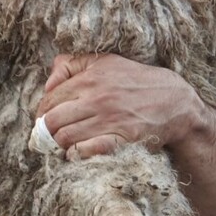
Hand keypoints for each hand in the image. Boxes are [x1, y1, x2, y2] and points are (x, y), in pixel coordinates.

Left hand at [37, 54, 202, 159]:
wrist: (175, 100)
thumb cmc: (134, 79)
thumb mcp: (103, 61)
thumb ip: (70, 64)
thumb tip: (48, 84)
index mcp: (89, 79)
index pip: (50, 100)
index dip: (40, 112)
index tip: (41, 120)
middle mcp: (97, 99)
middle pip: (53, 120)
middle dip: (45, 131)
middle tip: (46, 136)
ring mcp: (110, 120)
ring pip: (67, 137)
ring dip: (58, 144)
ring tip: (59, 145)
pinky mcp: (124, 138)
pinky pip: (90, 150)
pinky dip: (77, 154)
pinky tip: (75, 153)